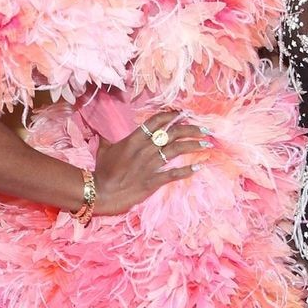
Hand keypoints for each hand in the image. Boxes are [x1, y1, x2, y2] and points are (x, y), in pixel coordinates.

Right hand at [92, 109, 209, 215]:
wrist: (101, 193)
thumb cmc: (102, 172)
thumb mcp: (104, 150)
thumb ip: (107, 138)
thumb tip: (100, 130)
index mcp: (134, 139)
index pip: (157, 121)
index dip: (172, 115)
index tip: (184, 114)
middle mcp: (145, 149)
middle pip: (173, 132)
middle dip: (191, 128)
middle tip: (204, 129)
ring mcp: (150, 164)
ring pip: (177, 149)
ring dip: (194, 145)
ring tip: (206, 143)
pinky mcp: (153, 181)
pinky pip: (174, 173)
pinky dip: (188, 170)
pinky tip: (199, 166)